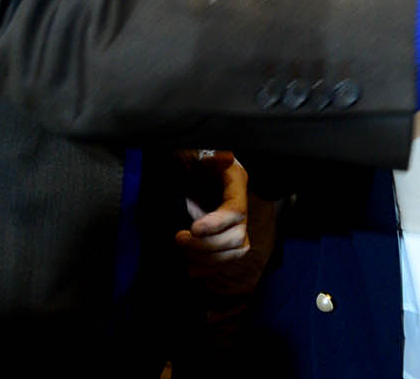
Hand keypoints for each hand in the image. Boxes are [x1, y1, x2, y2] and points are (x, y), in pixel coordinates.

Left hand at [175, 150, 250, 268]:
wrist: (181, 166)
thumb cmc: (187, 156)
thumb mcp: (194, 150)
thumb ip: (209, 156)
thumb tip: (225, 157)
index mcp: (235, 181)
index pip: (237, 211)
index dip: (217, 224)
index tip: (193, 228)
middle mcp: (240, 204)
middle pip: (238, 237)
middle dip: (208, 245)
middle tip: (179, 239)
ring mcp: (234, 223)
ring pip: (235, 252)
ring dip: (207, 258)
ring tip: (183, 250)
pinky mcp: (224, 237)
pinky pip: (226, 260)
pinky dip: (209, 268)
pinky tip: (190, 267)